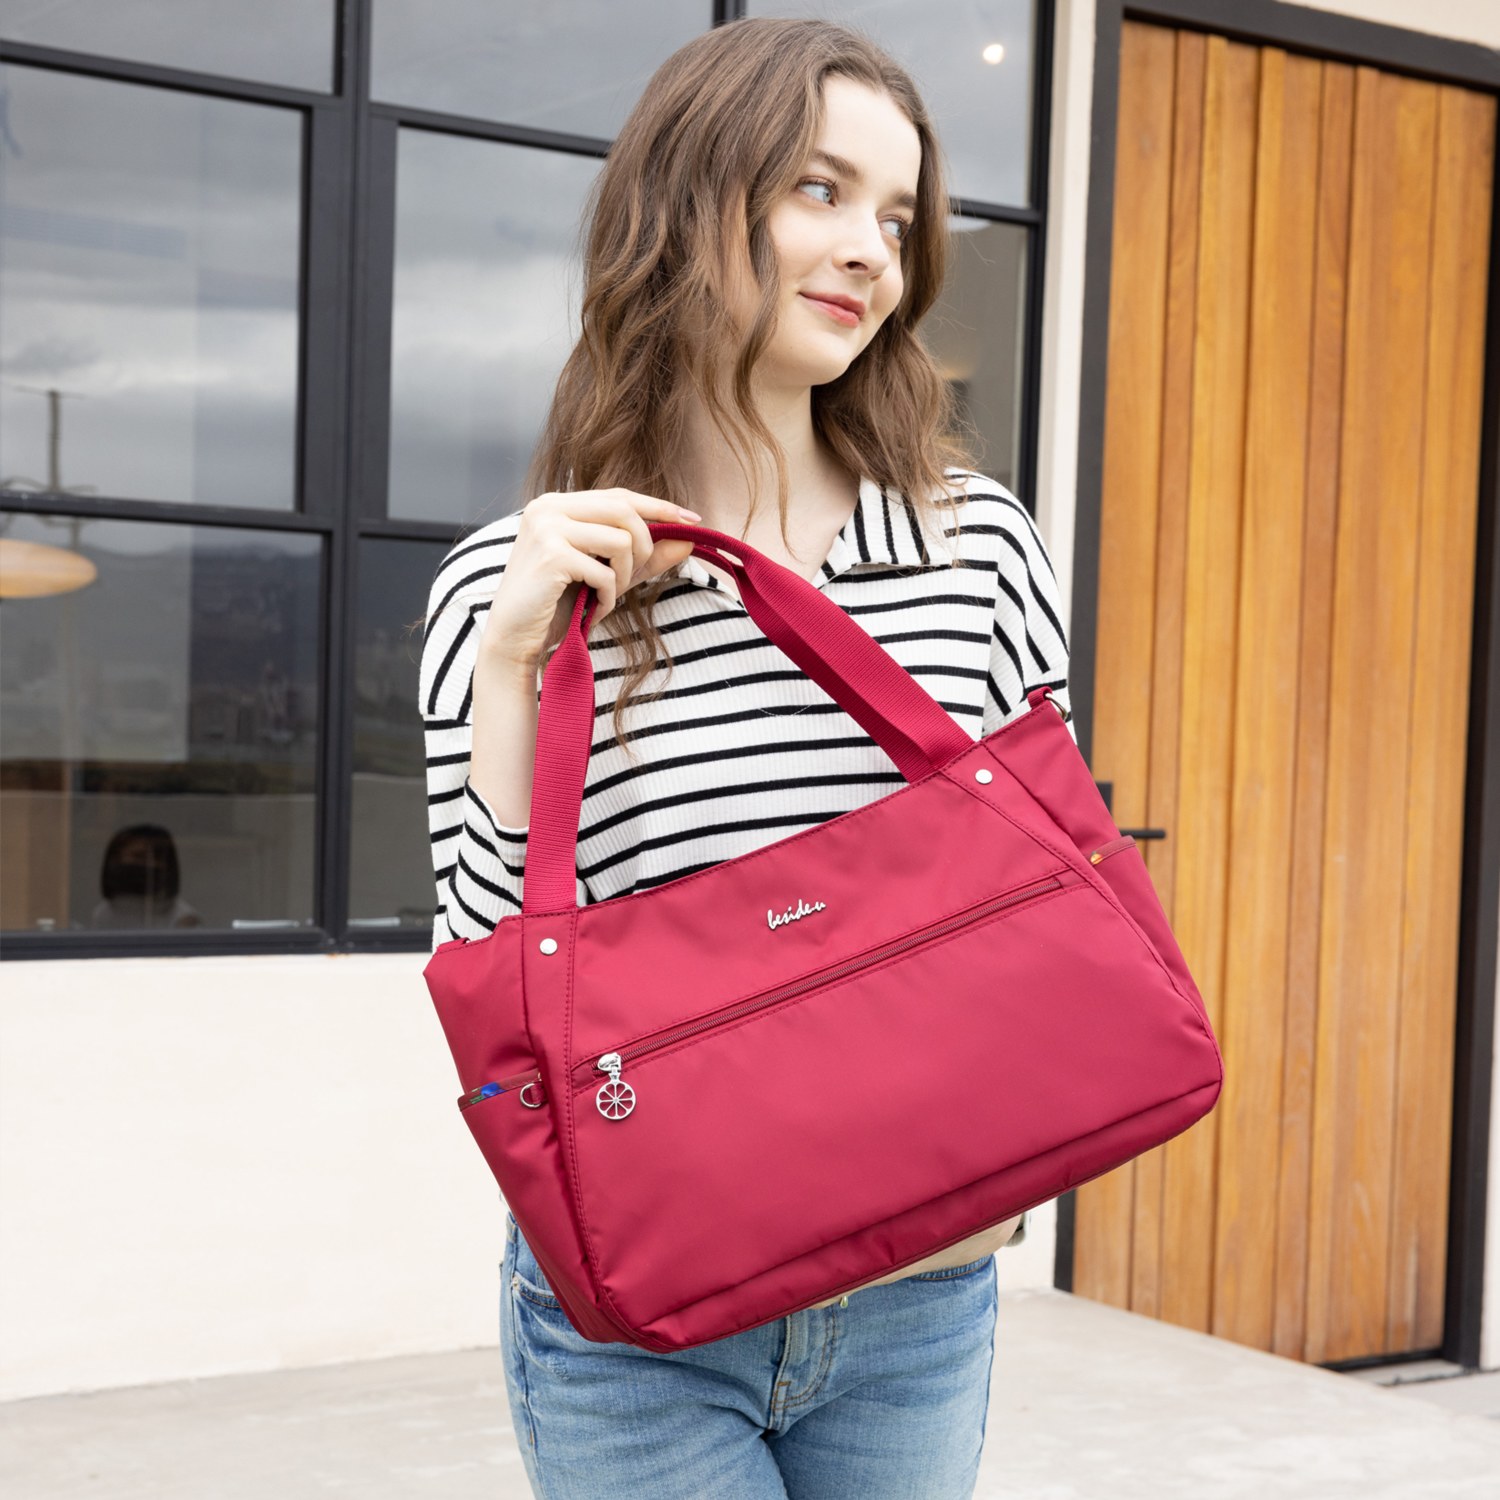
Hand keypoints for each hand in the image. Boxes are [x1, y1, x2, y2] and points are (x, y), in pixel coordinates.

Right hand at [477, 489, 702, 672]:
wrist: (515, 636)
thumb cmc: (558, 604)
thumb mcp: (608, 574)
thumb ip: (645, 556)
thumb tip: (689, 539)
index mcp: (558, 504)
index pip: (620, 495)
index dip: (659, 506)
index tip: (692, 520)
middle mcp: (549, 507)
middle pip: (625, 510)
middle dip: (645, 545)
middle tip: (636, 576)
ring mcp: (547, 528)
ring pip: (621, 540)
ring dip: (625, 576)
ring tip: (608, 596)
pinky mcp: (551, 554)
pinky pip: (605, 571)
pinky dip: (609, 596)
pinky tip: (594, 609)